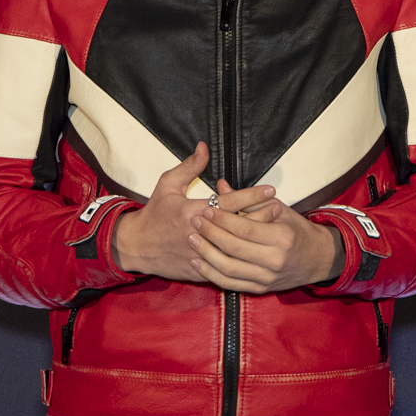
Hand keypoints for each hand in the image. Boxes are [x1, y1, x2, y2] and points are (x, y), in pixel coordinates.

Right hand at [111, 143, 276, 280]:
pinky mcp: (199, 269)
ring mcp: (199, 253)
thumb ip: (189, 166)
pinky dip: (240, 258)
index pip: (229, 202)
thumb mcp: (167, 185)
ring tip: (274, 229)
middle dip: (260, 216)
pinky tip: (255, 251)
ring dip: (254, 237)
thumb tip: (204, 146)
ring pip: (233, 247)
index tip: (270, 190)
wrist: (136, 247)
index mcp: (191, 211)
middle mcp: (198, 232)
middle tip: (279, 209)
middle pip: (236, 225)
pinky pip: (223, 265)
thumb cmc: (154, 213)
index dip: (251, 196)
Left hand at [187, 180, 345, 294]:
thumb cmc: (297, 230)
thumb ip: (249, 199)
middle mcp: (274, 260)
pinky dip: (211, 274)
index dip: (222, 219)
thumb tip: (221, 186)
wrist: (317, 259)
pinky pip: (230, 283)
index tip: (206, 209)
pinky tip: (199, 262)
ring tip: (193, 240)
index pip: (244, 228)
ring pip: (228, 268)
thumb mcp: (279, 209)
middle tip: (195, 222)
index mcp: (281, 237)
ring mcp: (266, 277)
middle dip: (210, 234)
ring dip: (206, 254)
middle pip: (233, 248)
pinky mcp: (260, 288)